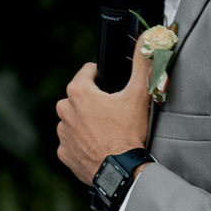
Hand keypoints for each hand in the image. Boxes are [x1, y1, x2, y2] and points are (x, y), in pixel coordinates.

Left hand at [55, 29, 154, 182]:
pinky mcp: (63, 152)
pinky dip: (84, 142)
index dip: (104, 77)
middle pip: (81, 96)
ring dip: (88, 121)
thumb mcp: (138, 95)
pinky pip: (73, 141)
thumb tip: (148, 39)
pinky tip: (100, 146)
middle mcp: (64, 109)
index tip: (115, 89)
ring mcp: (62, 132)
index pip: (88, 72)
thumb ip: (142, 63)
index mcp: (77, 91)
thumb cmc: (127, 132)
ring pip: (75, 119)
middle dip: (95, 101)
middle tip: (115, 113)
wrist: (121, 171)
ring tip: (108, 131)